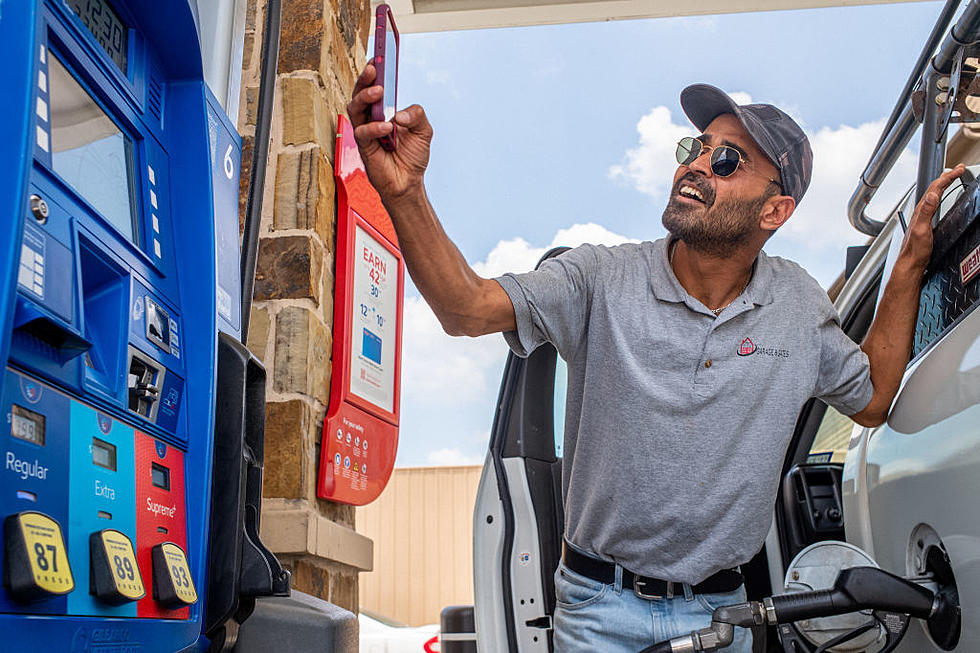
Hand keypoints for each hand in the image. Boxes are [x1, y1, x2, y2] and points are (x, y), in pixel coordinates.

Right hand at [347, 62, 431, 201]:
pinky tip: (386, 126)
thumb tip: (399, 113)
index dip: (374, 73)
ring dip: (365, 97)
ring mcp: (366, 132)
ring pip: (355, 109)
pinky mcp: (364, 147)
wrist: (408, 183)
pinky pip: (362, 132)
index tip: (377, 58)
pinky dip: (374, 127)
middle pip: (360, 94)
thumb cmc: (412, 157)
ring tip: (379, 91)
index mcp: (384, 111)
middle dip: (365, 80)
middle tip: (373, 69)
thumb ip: (417, 115)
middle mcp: (372, 119)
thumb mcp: (424, 130)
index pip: (374, 88)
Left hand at [899, 164, 965, 268]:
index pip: (935, 188)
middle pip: (934, 188)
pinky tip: (942, 196)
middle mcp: (920, 211)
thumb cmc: (915, 249)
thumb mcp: (922, 229)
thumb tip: (931, 194)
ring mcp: (922, 216)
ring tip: (952, 176)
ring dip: (944, 183)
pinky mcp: (925, 221)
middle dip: (947, 176)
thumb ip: (926, 212)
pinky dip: (941, 194)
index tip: (959, 169)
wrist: (911, 262)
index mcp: (920, 210)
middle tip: (959, 168)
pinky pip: (934, 202)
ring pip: (934, 194)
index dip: (948, 177)